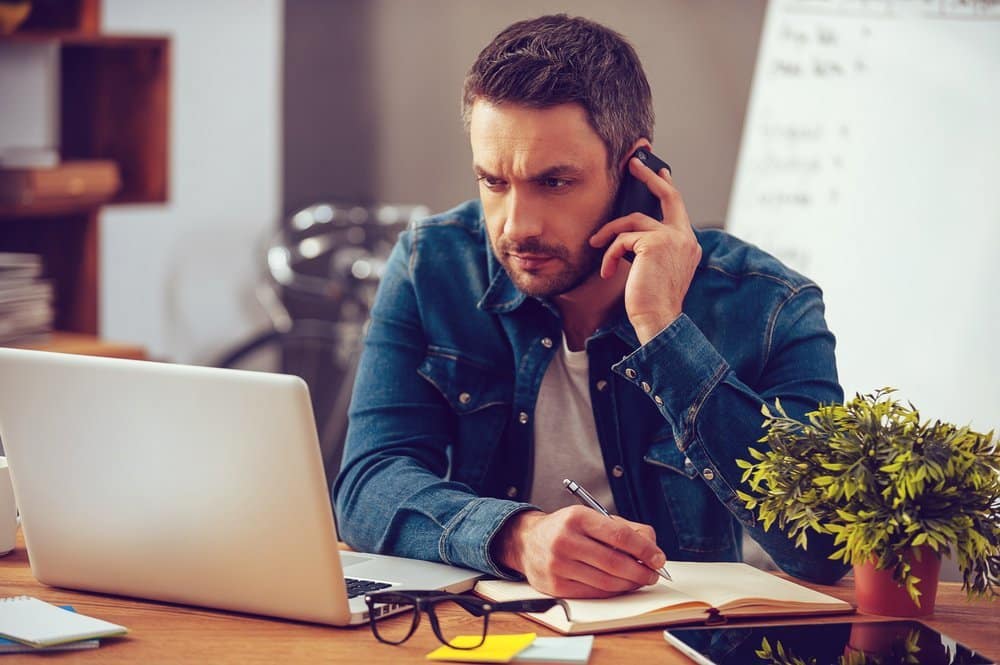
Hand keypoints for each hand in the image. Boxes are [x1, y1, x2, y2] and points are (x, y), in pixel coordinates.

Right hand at [493, 506, 666, 597]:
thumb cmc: (565, 529)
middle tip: (653, 573)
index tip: (658, 557)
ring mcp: (559, 565)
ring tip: (639, 579)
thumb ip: (624, 528)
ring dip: (629, 583)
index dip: (644, 549)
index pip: (619, 535)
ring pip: (606, 581)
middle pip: (614, 561)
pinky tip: (620, 585)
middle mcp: (565, 540)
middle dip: (641, 570)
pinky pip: (594, 593)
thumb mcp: (590, 517)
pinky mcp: (556, 586)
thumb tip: (651, 546)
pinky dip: (613, 591)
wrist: (527, 542)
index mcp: (577, 518)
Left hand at [589, 156, 701, 344]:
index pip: (678, 209)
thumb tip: (627, 232)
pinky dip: (609, 254)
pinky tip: (606, 271)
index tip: (660, 174)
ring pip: (632, 221)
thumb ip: (649, 247)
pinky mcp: (655, 243)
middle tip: (633, 164)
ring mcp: (673, 238)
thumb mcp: (653, 268)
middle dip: (648, 177)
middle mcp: (685, 237)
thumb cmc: (651, 300)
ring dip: (610, 234)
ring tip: (596, 245)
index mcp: (688, 244)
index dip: (667, 188)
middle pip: (668, 196)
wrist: (658, 319)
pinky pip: (622, 239)